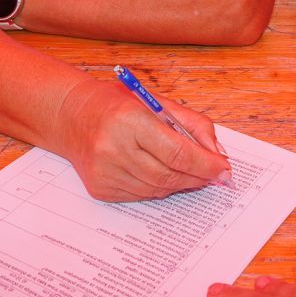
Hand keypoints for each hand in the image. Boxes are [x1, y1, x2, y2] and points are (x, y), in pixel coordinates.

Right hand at [58, 78, 230, 200]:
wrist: (71, 116)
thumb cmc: (117, 104)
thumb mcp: (157, 101)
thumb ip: (192, 124)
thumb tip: (217, 154)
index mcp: (129, 120)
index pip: (177, 152)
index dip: (206, 164)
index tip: (224, 169)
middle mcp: (113, 148)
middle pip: (169, 175)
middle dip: (198, 177)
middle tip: (214, 175)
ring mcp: (105, 172)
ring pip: (157, 189)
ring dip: (181, 184)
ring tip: (192, 174)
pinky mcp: (100, 189)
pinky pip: (141, 195)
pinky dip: (159, 187)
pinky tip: (163, 174)